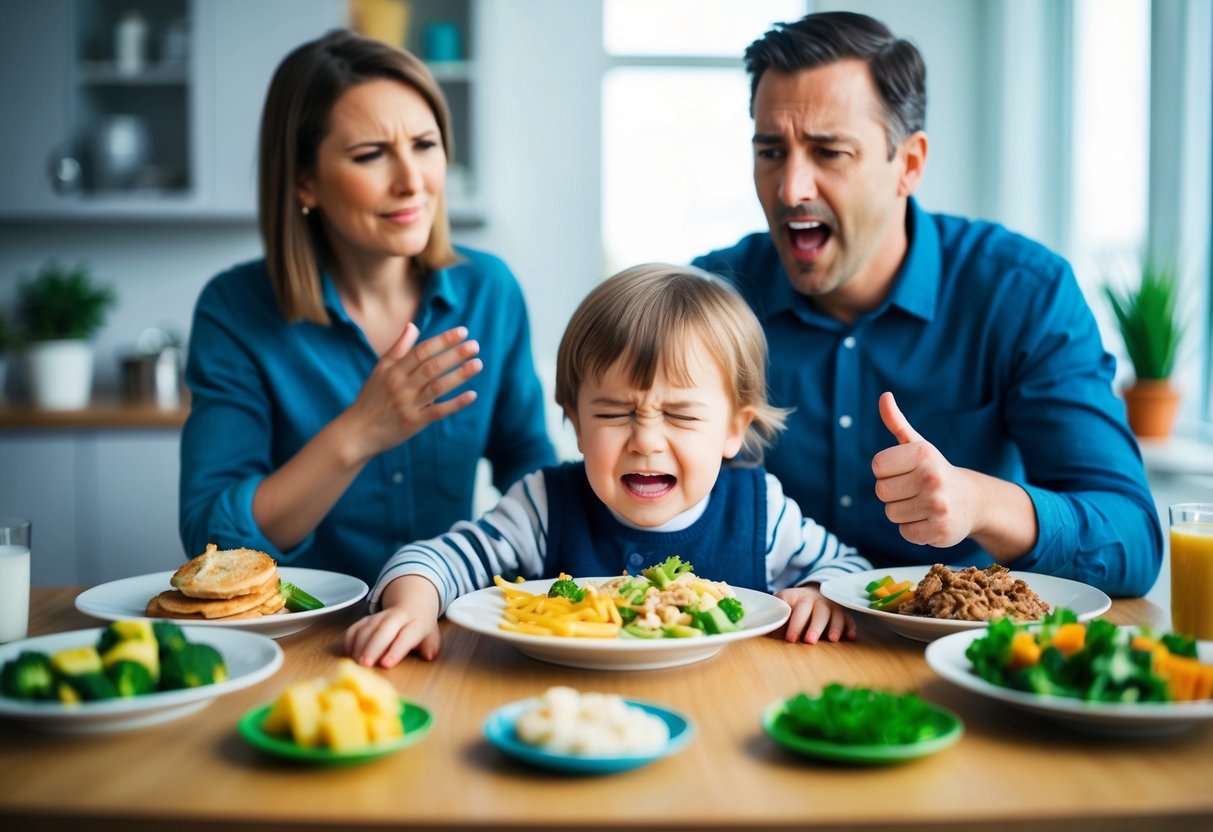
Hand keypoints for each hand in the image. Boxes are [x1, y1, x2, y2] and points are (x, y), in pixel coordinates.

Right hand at [342, 324, 483, 462]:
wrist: (357, 432)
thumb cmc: (371, 399)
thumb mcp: (380, 371)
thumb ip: (398, 349)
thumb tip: (412, 326)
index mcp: (393, 370)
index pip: (422, 351)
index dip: (443, 340)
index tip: (462, 332)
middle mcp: (401, 385)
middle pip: (432, 366)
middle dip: (455, 354)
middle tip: (475, 345)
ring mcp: (408, 405)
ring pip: (438, 387)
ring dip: (459, 375)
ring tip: (478, 364)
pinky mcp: (414, 423)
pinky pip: (438, 411)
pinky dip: (456, 403)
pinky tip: (472, 395)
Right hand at [343, 575, 441, 666]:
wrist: (412, 605)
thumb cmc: (420, 628)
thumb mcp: (431, 636)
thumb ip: (431, 646)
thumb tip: (429, 655)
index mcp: (416, 623)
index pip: (407, 636)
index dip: (396, 650)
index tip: (386, 664)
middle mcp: (396, 617)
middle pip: (383, 630)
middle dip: (373, 648)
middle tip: (365, 665)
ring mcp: (379, 617)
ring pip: (367, 628)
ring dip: (359, 646)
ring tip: (356, 664)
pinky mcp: (366, 619)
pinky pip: (355, 628)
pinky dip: (350, 641)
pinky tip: (349, 655)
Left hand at [774, 585, 856, 643]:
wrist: (808, 595)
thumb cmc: (790, 607)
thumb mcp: (780, 605)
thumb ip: (776, 616)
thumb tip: (766, 628)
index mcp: (799, 597)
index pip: (798, 609)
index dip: (795, 624)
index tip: (790, 639)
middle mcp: (817, 600)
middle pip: (819, 611)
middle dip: (815, 626)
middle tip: (809, 641)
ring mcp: (831, 606)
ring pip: (836, 614)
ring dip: (835, 626)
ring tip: (832, 639)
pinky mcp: (842, 614)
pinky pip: (849, 619)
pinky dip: (850, 627)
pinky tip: (850, 637)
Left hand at [871, 391, 980, 547]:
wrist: (973, 502)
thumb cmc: (935, 471)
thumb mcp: (918, 446)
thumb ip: (897, 423)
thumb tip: (884, 396)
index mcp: (923, 453)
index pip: (877, 466)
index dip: (887, 472)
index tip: (905, 472)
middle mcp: (932, 477)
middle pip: (881, 491)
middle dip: (894, 493)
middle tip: (915, 490)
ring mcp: (937, 506)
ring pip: (891, 513)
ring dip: (903, 512)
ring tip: (923, 504)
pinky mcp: (939, 531)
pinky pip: (905, 532)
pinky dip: (914, 529)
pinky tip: (930, 520)